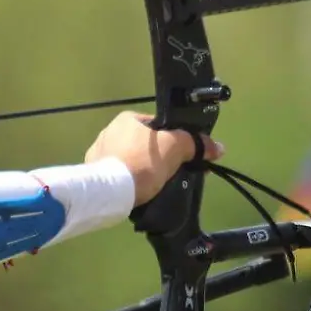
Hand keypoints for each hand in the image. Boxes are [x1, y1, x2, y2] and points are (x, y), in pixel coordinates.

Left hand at [84, 112, 225, 206]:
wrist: (110, 191)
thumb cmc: (143, 162)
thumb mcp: (175, 148)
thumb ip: (195, 144)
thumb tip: (218, 147)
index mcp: (127, 119)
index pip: (158, 126)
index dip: (173, 141)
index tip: (181, 157)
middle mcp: (109, 131)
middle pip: (144, 144)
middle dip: (158, 158)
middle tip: (171, 174)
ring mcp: (98, 152)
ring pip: (130, 159)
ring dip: (142, 170)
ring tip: (154, 186)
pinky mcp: (93, 173)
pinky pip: (117, 174)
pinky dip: (127, 181)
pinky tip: (135, 191)